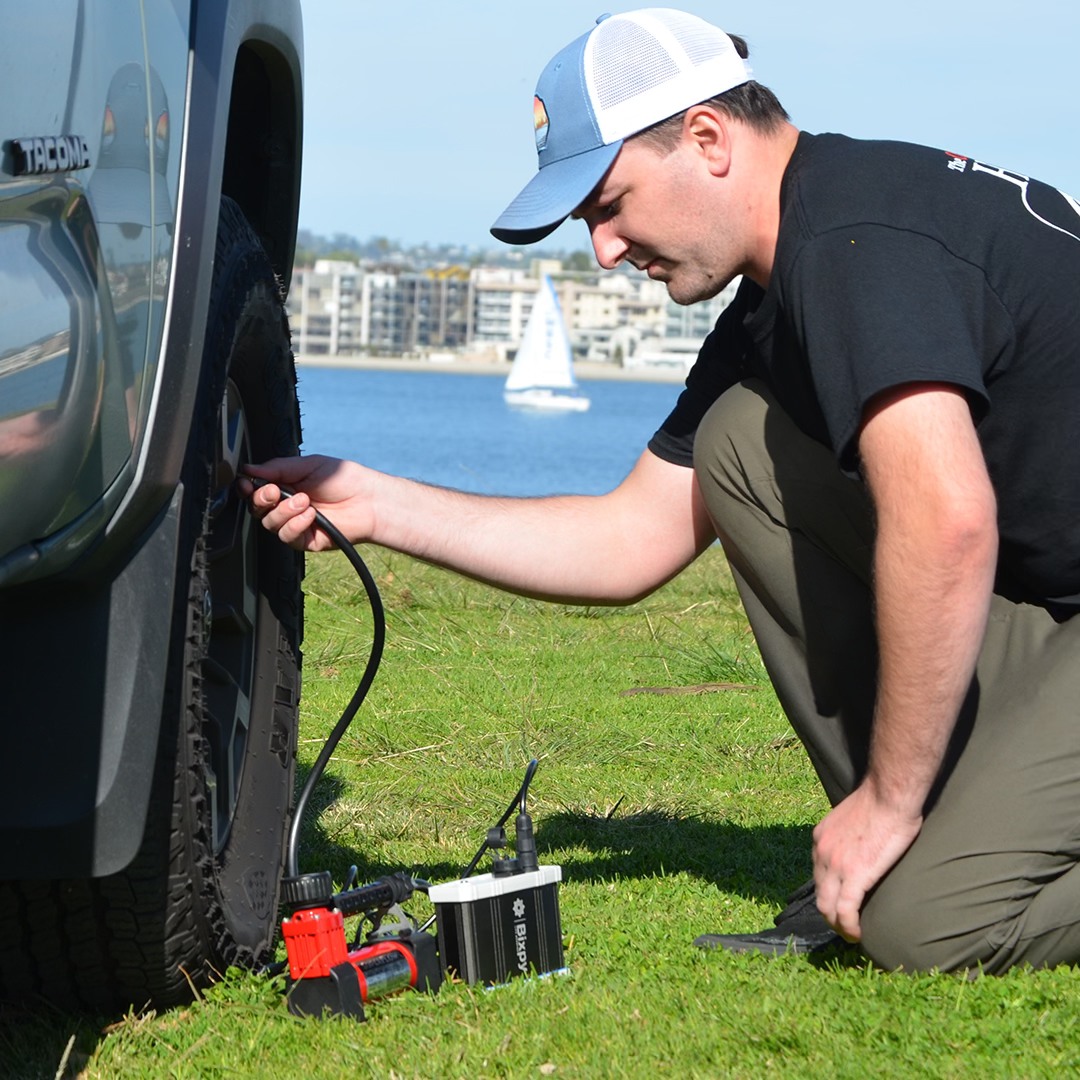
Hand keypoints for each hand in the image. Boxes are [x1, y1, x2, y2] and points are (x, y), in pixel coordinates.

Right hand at [240, 455, 373, 551]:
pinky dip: (295, 524)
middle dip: (262, 499)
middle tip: (275, 491)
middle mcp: (287, 507)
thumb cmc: (344, 479)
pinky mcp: (305, 541)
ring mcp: (295, 524)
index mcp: (285, 486)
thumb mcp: (308, 465)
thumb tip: (250, 468)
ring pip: (270, 524)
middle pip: (257, 509)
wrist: (369, 499)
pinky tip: (310, 515)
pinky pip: (287, 537)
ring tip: (304, 500)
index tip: (245, 482)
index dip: (247, 488)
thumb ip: (277, 467)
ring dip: (283, 511)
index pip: (255, 490)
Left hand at [812, 781, 922, 941]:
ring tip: (851, 935)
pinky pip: (845, 911)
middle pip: (819, 893)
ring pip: (827, 906)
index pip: (819, 873)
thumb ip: (850, 835)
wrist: (889, 794)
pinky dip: (849, 927)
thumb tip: (860, 847)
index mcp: (821, 837)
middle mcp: (822, 851)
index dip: (829, 892)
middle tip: (845, 926)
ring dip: (837, 926)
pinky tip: (858, 935)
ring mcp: (835, 864)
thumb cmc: (882, 801)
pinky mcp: (854, 875)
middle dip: (830, 914)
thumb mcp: (854, 818)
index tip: (841, 903)